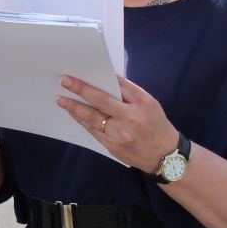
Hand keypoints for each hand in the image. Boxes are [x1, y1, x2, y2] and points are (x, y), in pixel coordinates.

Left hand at [57, 74, 178, 174]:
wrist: (164, 155)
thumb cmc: (156, 124)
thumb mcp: (149, 104)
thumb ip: (129, 93)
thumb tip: (107, 80)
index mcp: (142, 104)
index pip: (118, 86)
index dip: (100, 78)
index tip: (82, 72)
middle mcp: (132, 119)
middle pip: (101, 101)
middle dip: (81, 90)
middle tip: (65, 81)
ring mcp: (121, 135)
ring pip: (92, 118)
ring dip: (75, 107)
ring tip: (62, 99)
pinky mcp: (113, 147)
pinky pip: (93, 131)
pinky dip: (82, 121)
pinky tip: (74, 113)